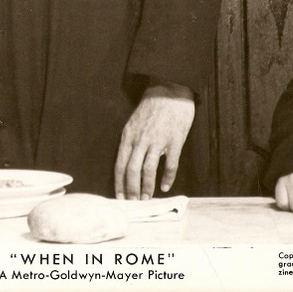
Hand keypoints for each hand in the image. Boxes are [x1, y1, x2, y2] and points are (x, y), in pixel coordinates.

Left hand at [114, 82, 194, 199]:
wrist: (171, 89)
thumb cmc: (152, 105)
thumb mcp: (134, 122)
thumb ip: (131, 141)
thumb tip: (127, 162)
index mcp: (129, 135)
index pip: (119, 165)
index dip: (119, 183)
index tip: (120, 197)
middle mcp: (141, 139)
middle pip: (132, 171)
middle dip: (132, 190)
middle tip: (134, 202)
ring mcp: (158, 140)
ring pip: (148, 171)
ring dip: (147, 187)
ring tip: (147, 198)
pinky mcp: (174, 141)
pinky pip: (169, 165)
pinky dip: (167, 178)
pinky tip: (165, 186)